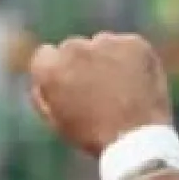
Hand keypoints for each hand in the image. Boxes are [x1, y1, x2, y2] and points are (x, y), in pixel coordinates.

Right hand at [27, 32, 173, 154]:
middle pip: (73, 48)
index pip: (45, 56)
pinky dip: (131, 60)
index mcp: (50, 67)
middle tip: (97, 90)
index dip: (57, 73)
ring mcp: (105, 42)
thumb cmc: (91, 135)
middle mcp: (74, 48)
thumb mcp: (56, 120)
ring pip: (101, 44)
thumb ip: (43, 93)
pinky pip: (128, 46)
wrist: (135, 137)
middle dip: (81, 63)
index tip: (69, 87)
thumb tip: (42, 77)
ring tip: (119, 89)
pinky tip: (136, 83)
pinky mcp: (133, 43)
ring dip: (106, 59)